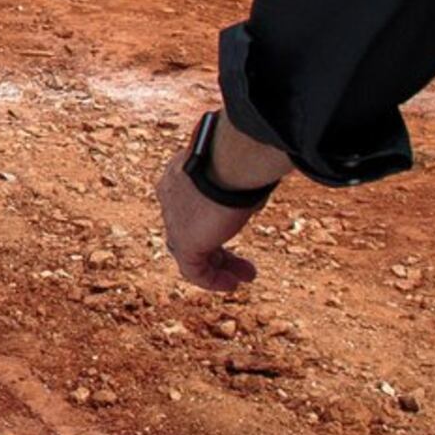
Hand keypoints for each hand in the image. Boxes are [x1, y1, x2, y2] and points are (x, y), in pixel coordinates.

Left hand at [157, 152, 262, 292]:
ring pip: (193, 252)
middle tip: (241, 260)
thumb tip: (262, 170)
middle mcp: (172, 197)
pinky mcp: (184, 241)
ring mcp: (174, 220)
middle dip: (217, 247)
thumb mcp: (240, 162)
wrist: (231, 156)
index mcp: (180, 173)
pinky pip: (194, 270)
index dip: (213, 219)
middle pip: (191, 229)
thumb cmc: (242, 151)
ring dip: (219, 267)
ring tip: (243, 277)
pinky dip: (213, 280)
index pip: (190, 203)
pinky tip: (232, 284)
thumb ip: (243, 173)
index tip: (235, 222)